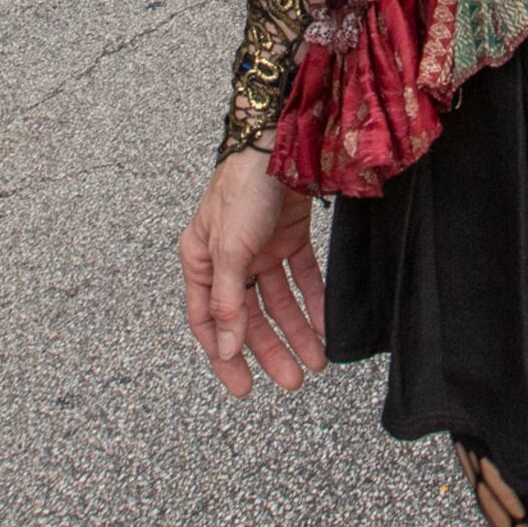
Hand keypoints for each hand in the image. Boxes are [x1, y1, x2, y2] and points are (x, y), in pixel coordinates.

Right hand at [180, 150, 327, 398]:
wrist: (281, 140)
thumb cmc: (244, 187)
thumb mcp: (230, 249)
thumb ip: (229, 301)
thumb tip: (227, 348)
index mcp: (201, 261)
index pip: (208, 321)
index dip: (224, 355)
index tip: (244, 387)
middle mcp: (229, 259)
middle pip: (248, 316)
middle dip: (270, 349)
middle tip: (293, 379)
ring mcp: (260, 248)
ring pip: (278, 302)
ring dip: (297, 330)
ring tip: (317, 360)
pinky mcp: (288, 237)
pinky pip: (301, 278)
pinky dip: (314, 301)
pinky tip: (326, 323)